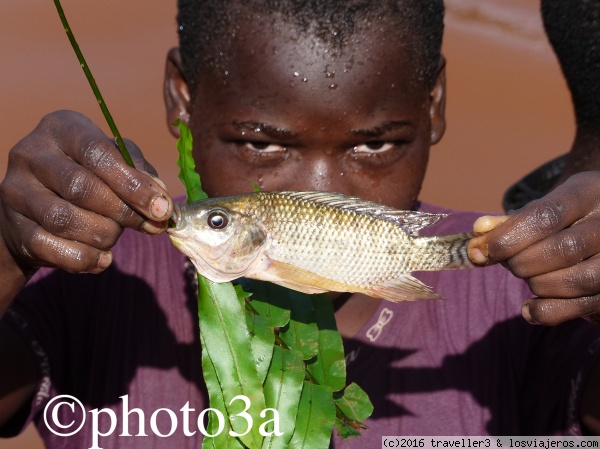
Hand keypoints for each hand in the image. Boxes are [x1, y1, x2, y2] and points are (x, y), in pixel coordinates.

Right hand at [0, 110, 172, 276]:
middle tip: (150, 226)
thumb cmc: (88, 178)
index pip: (99, 153)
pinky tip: (103, 258)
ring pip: (66, 220)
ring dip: (105, 235)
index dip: (134, 184)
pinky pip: (53, 248)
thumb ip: (139, 174)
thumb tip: (160, 199)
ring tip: (117, 236)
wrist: (37, 211)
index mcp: (62, 128)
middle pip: (83, 187)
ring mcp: (16, 191)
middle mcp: (31, 153)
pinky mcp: (14, 228)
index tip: (162, 208)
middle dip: (125, 212)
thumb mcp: (114, 164)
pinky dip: (86, 258)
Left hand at [468, 171, 599, 324]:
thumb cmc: (564, 218)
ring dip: (537, 284)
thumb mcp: (540, 209)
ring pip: (576, 280)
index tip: (477, 252)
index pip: (546, 216)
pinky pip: (582, 307)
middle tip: (508, 263)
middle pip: (562, 250)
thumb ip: (509, 221)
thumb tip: (478, 230)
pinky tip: (529, 309)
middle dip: (521, 262)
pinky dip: (547, 312)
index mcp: (588, 192)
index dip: (506, 238)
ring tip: (527, 277)